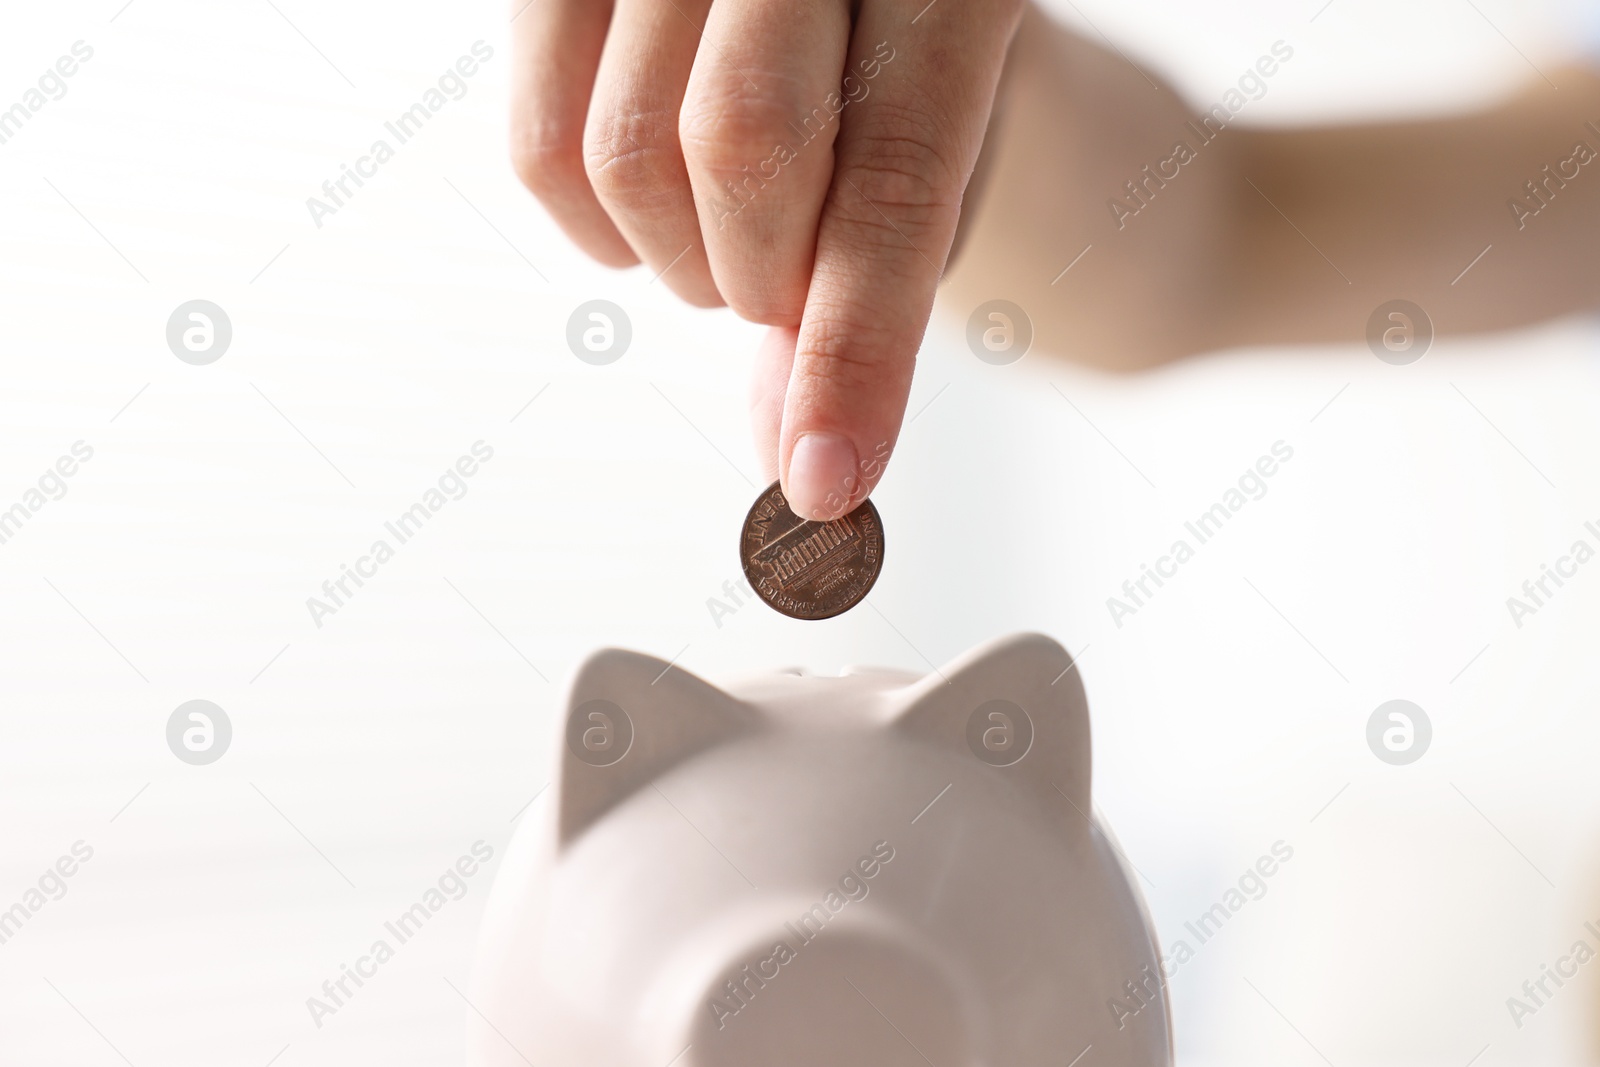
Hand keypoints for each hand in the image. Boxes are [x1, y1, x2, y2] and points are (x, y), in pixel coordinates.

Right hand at [510, 0, 1024, 518]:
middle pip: (743, 144)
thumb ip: (868, 288)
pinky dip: (593, 224)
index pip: (894, 173)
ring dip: (680, 258)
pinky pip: (538, 143)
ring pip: (626, 148)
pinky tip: (655, 210)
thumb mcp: (932, 155)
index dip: (856, 344)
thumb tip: (801, 466)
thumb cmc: (905, 64)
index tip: (826, 477)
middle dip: (761, 275)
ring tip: (733, 234)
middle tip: (783, 289)